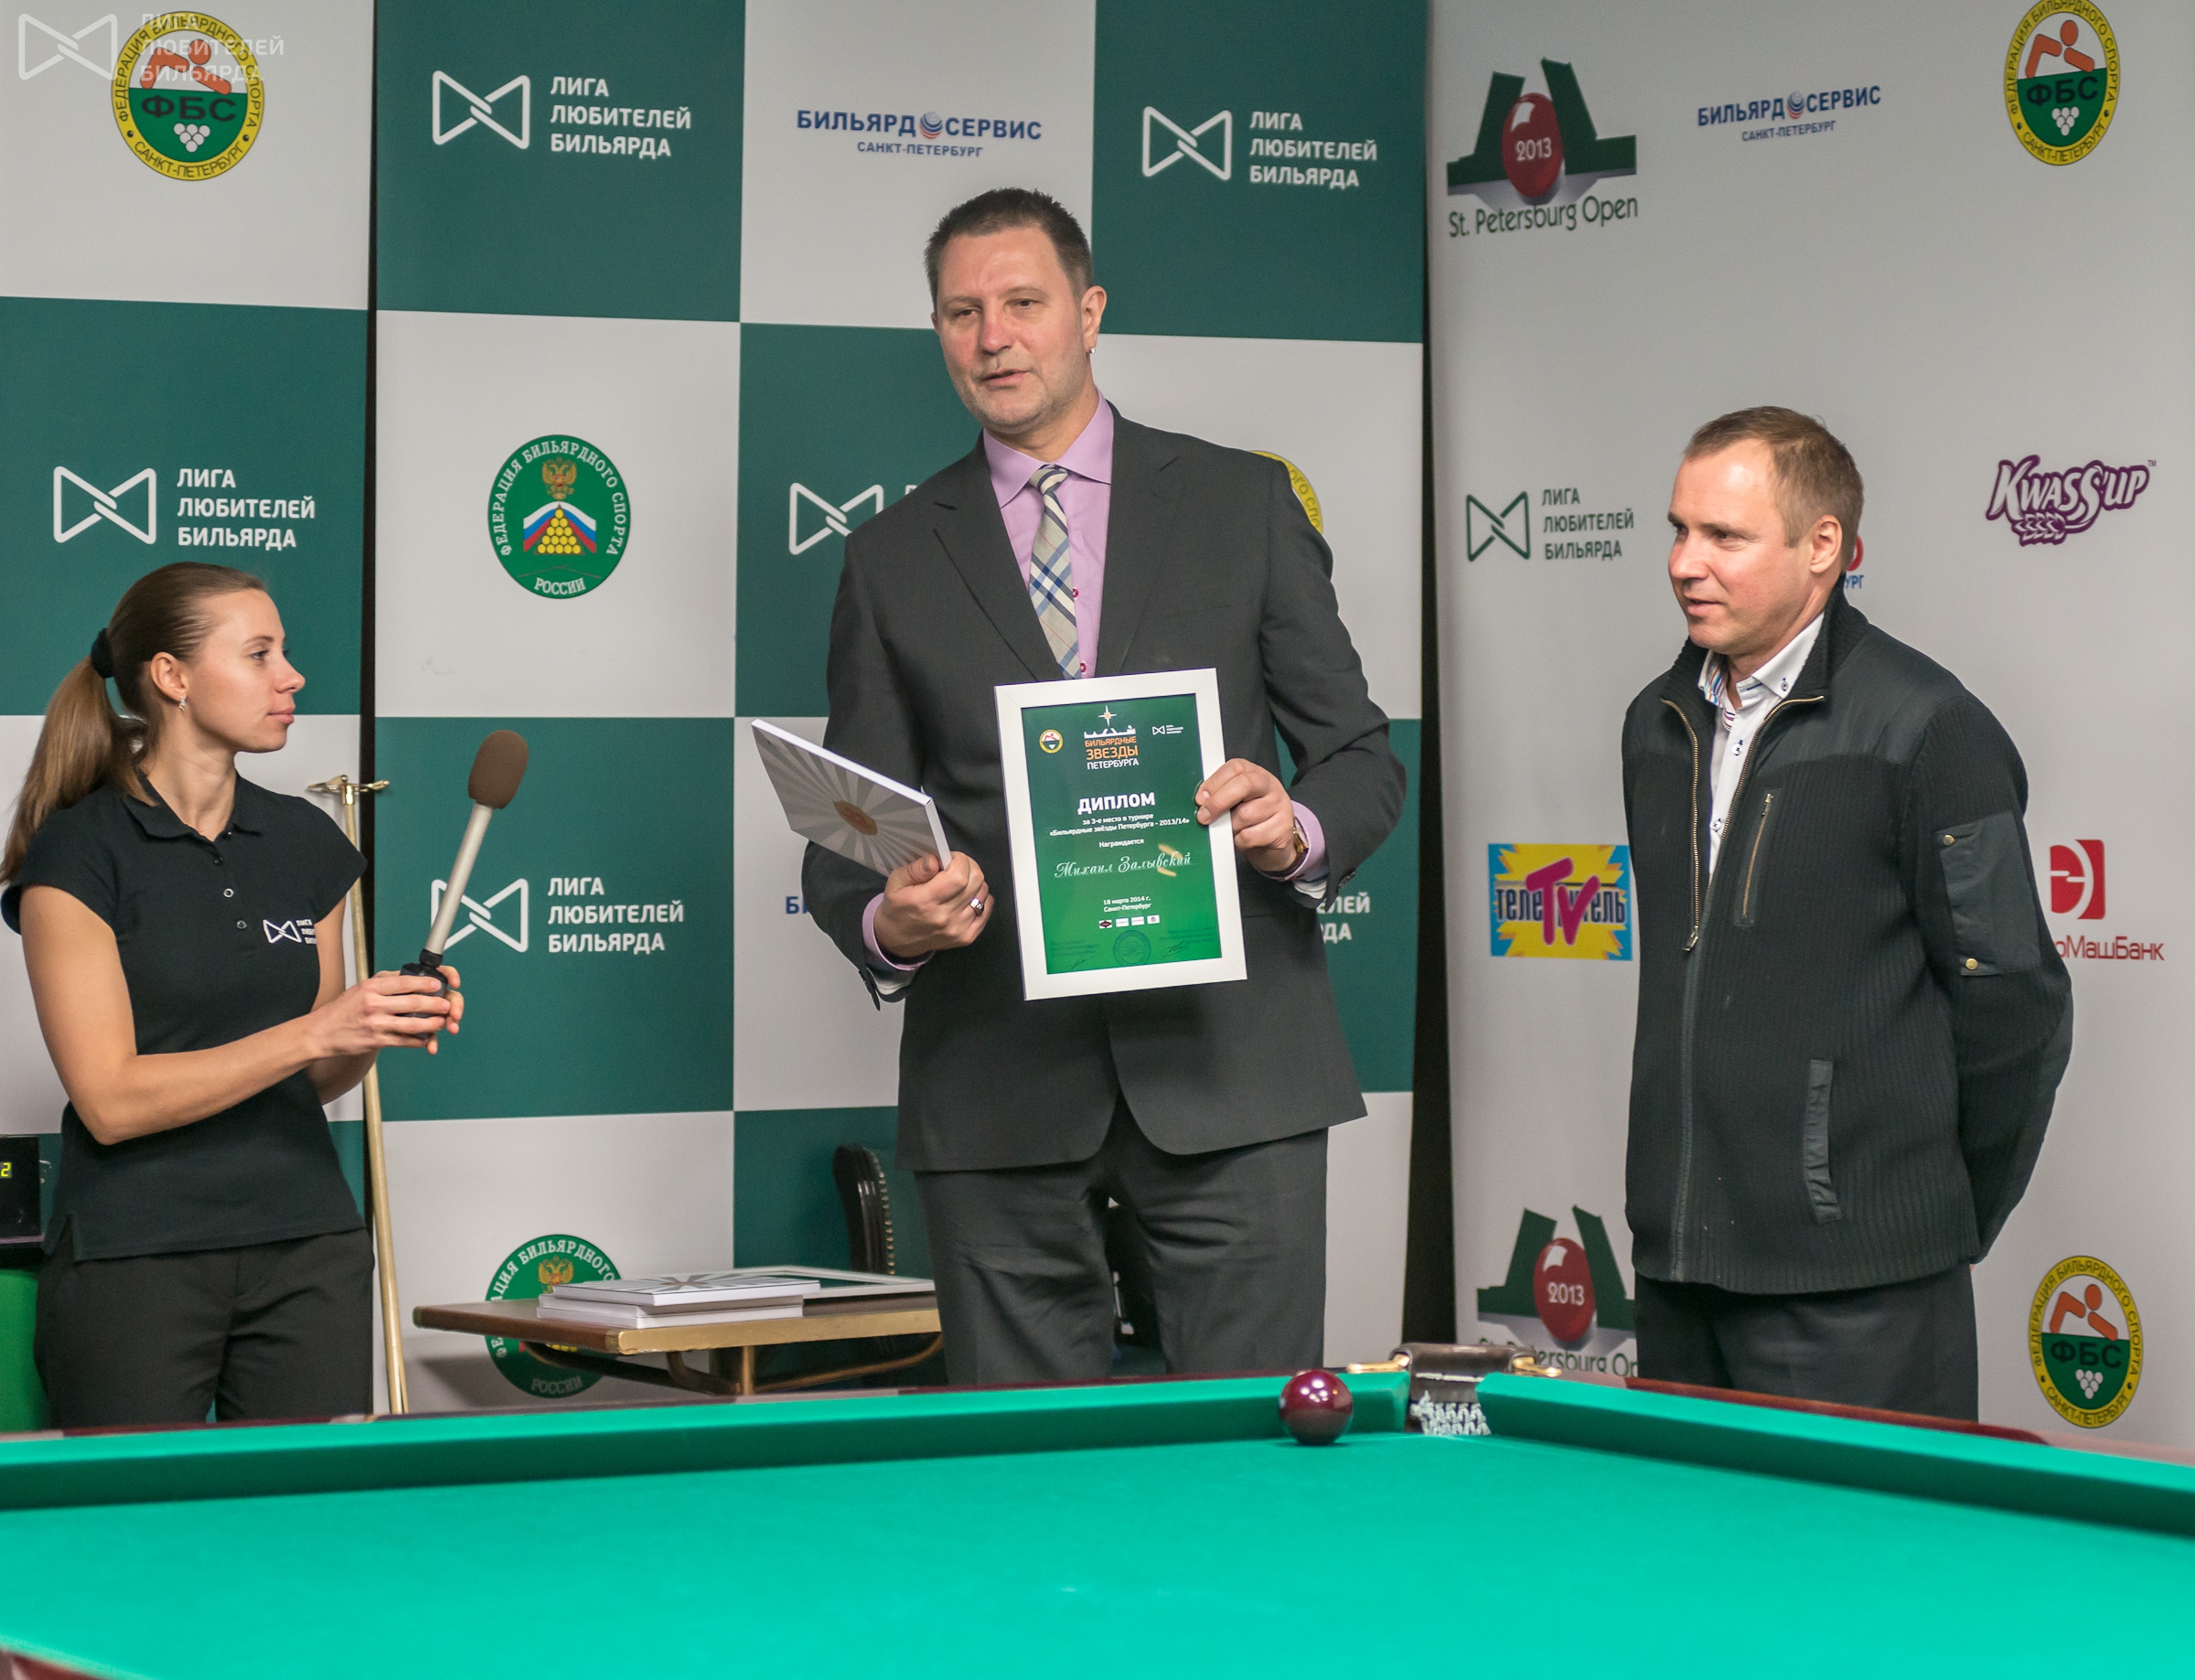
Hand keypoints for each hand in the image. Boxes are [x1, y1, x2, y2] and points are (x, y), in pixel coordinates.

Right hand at [310, 965, 464, 1057]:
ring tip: (442, 1022)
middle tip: (446, 1004)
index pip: (404, 983)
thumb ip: (384, 984)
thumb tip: (410, 979)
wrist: (321, 1033)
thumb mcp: (360, 989)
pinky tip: (426, 1038)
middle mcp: (374, 1004)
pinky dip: (418, 1040)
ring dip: (432, 1024)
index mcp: (371, 988)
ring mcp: (376, 1024)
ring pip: (412, 1024)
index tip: (438, 984)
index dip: (425, 983)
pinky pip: (404, 1041)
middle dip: (435, 1004)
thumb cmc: (342, 1010)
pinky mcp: (376, 1041)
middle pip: (413, 1003)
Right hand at [874, 852, 991, 960]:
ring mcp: (959, 929)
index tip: (950, 858)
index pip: (959, 876)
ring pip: (983, 893)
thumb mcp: (895, 883)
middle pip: (975, 882)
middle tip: (956, 866)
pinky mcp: (967, 937)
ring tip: (960, 882)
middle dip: (969, 867)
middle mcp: (945, 917)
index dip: (960, 861)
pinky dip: (981, 897)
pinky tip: (967, 895)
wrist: (899, 940)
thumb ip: (915, 870)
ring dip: (975, 882)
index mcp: (926, 902)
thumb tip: (935, 860)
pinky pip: (986, 909)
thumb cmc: (898, 907)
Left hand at [1196, 759, 1298, 873]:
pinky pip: (1250, 835)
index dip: (1214, 782)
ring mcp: (1280, 806)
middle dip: (1218, 802)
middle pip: (1243, 785)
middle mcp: (1270, 786)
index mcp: (1255, 773)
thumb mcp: (1237, 801)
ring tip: (1228, 830)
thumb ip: (1221, 795)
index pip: (1235, 768)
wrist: (1273, 842)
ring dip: (1229, 826)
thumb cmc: (1249, 819)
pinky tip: (1241, 839)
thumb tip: (1201, 801)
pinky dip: (1239, 840)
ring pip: (1245, 814)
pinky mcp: (1282, 828)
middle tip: (1203, 817)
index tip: (1200, 799)